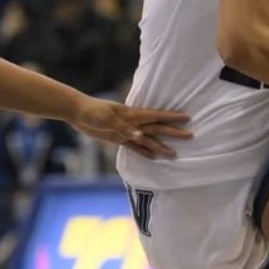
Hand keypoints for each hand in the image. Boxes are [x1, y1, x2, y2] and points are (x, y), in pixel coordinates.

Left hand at [72, 96, 190, 158]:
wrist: (78, 112)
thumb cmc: (93, 111)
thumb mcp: (108, 119)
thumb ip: (125, 128)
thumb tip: (140, 136)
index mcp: (133, 115)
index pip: (157, 116)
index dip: (172, 117)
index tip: (187, 118)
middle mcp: (133, 123)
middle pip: (158, 129)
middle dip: (173, 132)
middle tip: (190, 136)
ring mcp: (127, 131)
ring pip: (149, 140)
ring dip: (161, 146)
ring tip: (174, 154)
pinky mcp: (118, 138)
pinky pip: (135, 147)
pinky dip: (144, 152)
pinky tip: (154, 157)